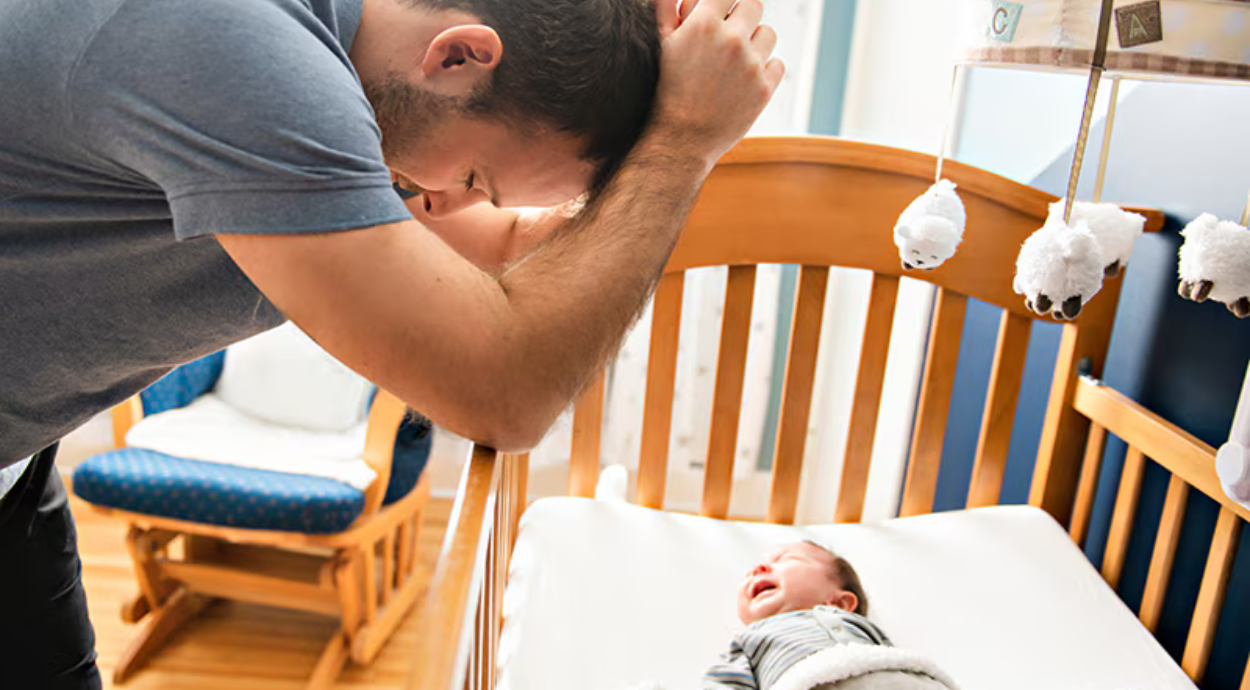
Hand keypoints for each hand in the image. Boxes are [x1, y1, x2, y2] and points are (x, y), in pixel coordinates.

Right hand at [649, 0, 783, 169]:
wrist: (679, 141)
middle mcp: (731, 41)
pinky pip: (777, 64)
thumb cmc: (665, 91)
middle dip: (743, 16)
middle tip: (731, 32)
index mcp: (703, 25)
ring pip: (768, 34)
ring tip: (737, 59)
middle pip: (754, 5)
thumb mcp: (660, 45)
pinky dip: (765, 69)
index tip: (720, 13)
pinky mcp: (765, 89)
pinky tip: (745, 79)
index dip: (724, 3)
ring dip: (755, 41)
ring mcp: (751, 66)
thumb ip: (666, 9)